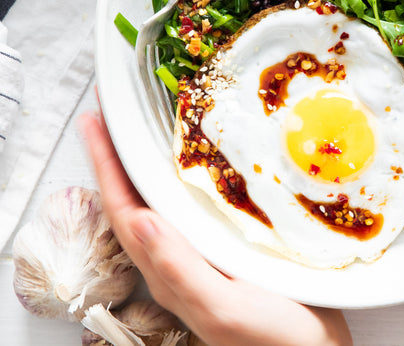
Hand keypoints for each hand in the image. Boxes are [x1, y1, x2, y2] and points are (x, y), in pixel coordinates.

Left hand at [79, 109, 352, 345]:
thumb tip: (141, 220)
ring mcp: (199, 255)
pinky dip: (179, 178)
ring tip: (139, 131)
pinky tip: (194, 163)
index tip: (95, 124)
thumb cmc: (272, 338)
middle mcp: (175, 262)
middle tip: (112, 115)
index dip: (105, 166)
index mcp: (168, 273)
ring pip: (159, 202)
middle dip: (116, 158)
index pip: (124, 212)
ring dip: (143, 165)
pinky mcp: (224, 249)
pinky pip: (189, 207)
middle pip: (133, 201)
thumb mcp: (225, 307)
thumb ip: (181, 270)